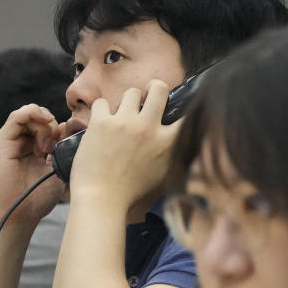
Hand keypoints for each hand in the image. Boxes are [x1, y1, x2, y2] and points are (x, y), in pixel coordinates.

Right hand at [0, 104, 65, 230]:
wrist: (17, 216)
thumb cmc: (36, 199)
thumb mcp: (55, 168)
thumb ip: (61, 147)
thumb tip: (70, 125)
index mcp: (32, 149)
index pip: (46, 125)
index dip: (59, 128)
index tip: (66, 142)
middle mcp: (19, 143)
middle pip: (38, 118)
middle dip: (52, 126)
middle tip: (53, 147)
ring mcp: (9, 142)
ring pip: (29, 114)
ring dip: (44, 123)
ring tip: (46, 147)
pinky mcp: (1, 142)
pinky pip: (17, 117)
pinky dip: (33, 113)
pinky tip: (45, 122)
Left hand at [68, 80, 178, 208]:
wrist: (101, 198)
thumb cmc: (132, 191)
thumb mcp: (163, 172)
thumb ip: (172, 152)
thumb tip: (178, 137)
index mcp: (167, 142)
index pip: (186, 115)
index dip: (186, 107)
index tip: (182, 105)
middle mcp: (148, 127)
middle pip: (159, 88)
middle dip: (153, 89)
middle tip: (147, 97)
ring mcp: (124, 122)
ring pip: (131, 92)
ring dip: (127, 104)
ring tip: (121, 117)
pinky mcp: (101, 122)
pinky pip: (103, 103)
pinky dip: (102, 112)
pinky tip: (102, 125)